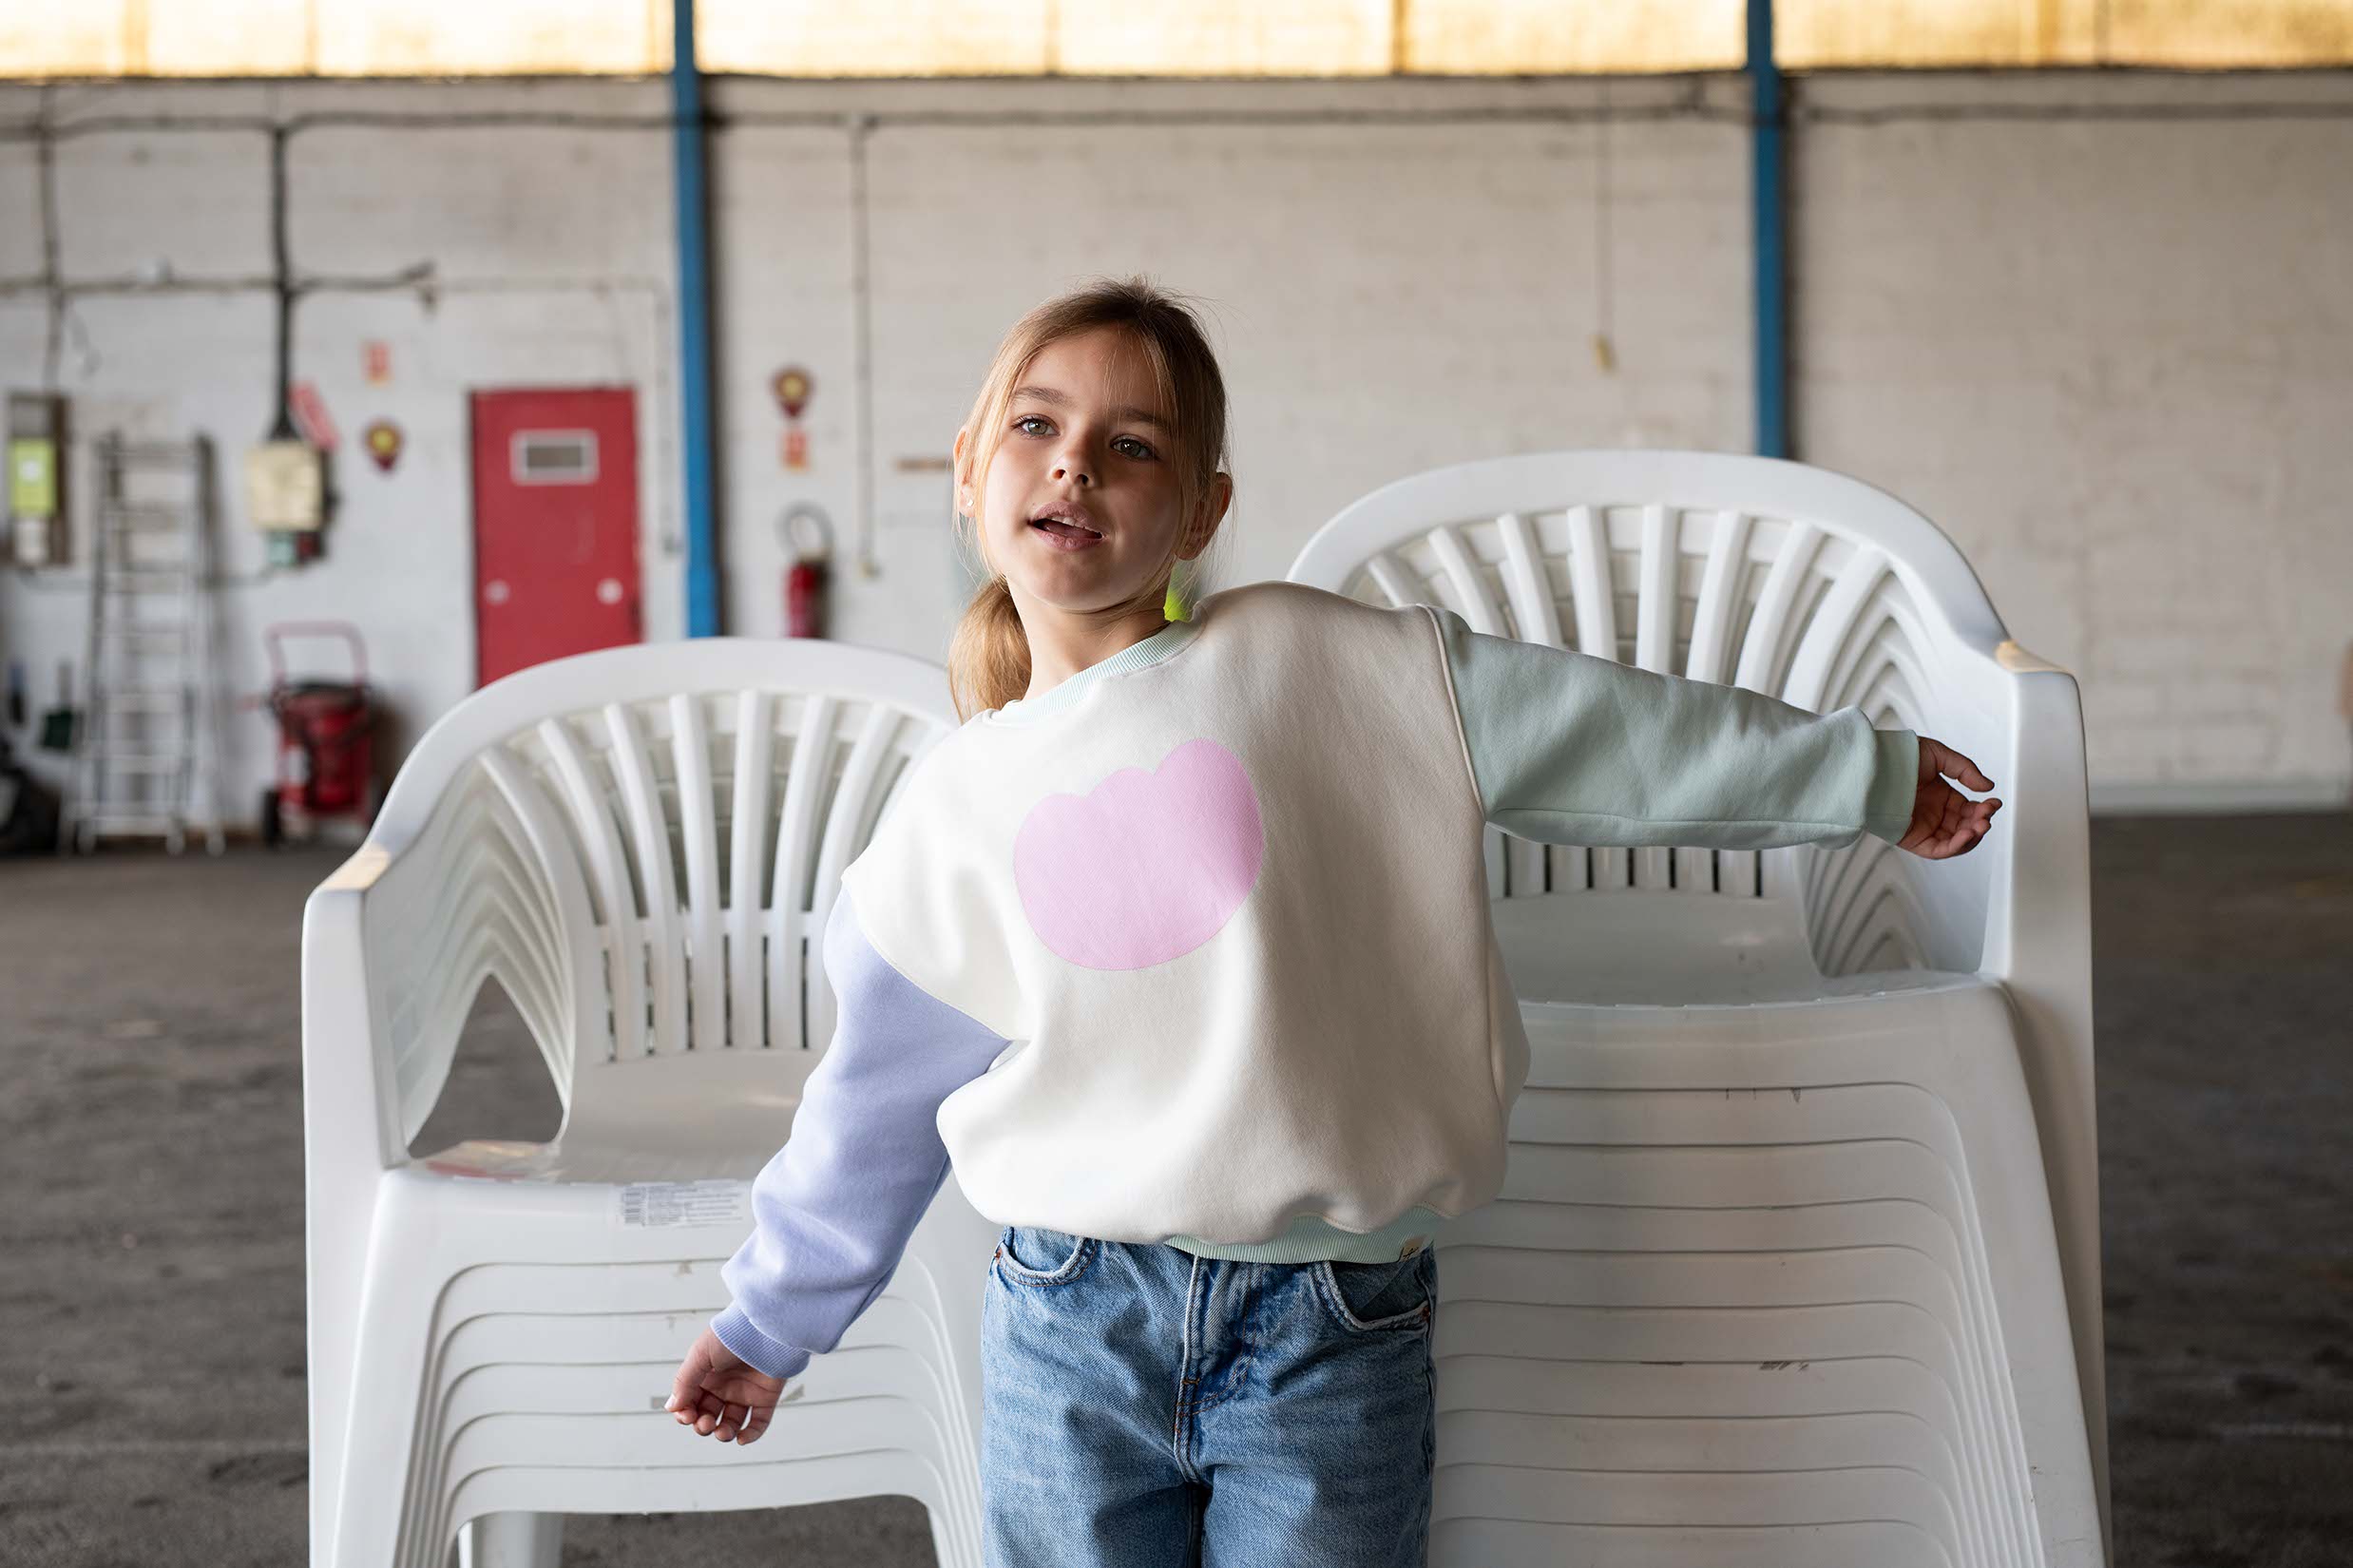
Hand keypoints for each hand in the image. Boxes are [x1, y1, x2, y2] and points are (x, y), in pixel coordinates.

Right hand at [666, 1327, 786, 1444]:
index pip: (690, 1402)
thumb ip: (684, 1381)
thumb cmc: (731, 1336)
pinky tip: (742, 1439)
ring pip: (731, 1423)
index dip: (685, 1413)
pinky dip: (751, 1434)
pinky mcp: (766, 1397)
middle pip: (708, 1415)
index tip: (686, 1416)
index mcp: (706, 1375)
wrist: (765, 1329)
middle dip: (702, 1425)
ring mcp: (745, 1393)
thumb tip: (672, 1407)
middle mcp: (724, 1386)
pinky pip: (758, 1422)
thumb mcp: (700, 1355)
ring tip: (722, 1432)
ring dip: (723, 1433)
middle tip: (705, 1423)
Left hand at [1898, 737, 1999, 858]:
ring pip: (1956, 842)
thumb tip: (1987, 787)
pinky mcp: (1913, 840)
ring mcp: (1924, 828)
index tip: (1994, 803)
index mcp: (1942, 797)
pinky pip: (1938, 850)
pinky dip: (1955, 846)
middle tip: (1987, 815)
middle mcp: (1934, 814)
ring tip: (1981, 825)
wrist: (1873, 765)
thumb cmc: (1899, 757)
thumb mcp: (1938, 757)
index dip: (1984, 809)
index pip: (1969, 810)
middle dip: (1980, 823)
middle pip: (1966, 827)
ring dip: (1972, 837)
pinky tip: (1967, 835)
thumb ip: (1965, 770)